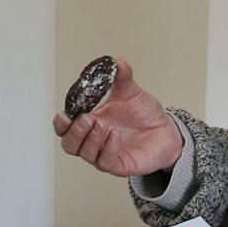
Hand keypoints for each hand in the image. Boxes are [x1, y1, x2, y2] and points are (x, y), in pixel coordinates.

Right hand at [50, 58, 183, 177]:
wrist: (166, 130)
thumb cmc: (144, 115)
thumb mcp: (131, 92)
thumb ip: (121, 76)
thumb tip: (115, 61)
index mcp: (90, 123)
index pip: (65, 128)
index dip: (60, 123)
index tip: (63, 114)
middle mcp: (94, 141)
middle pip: (70, 144)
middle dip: (74, 132)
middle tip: (87, 118)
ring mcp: (105, 154)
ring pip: (86, 154)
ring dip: (91, 139)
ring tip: (103, 125)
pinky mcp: (120, 165)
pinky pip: (106, 162)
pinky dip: (107, 148)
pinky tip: (114, 135)